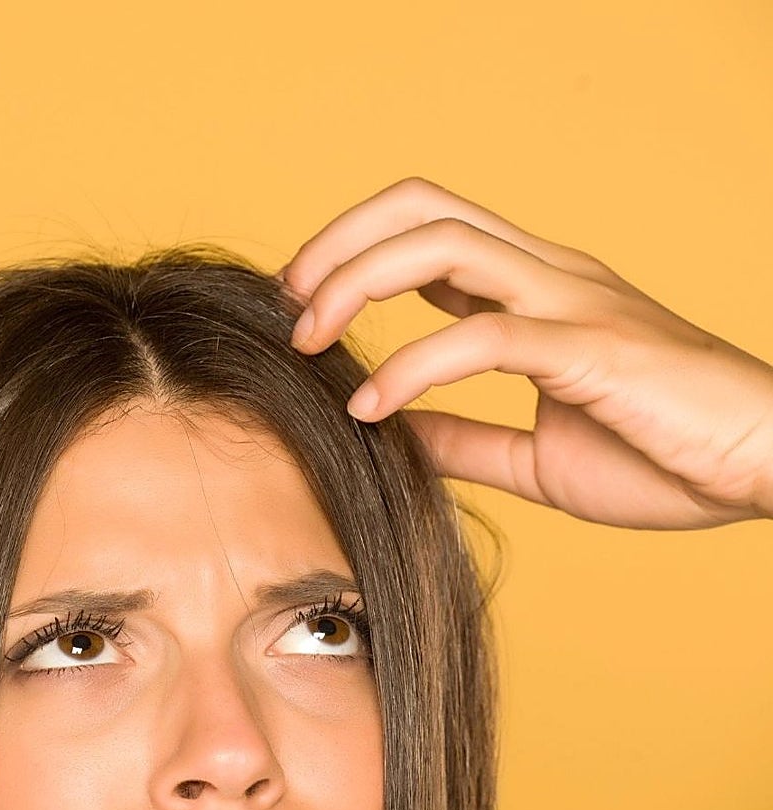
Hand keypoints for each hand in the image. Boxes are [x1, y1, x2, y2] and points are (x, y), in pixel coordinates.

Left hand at [279, 177, 772, 529]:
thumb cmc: (667, 455)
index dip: (355, 250)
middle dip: (340, 242)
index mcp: (537, 289)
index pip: (429, 228)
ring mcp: (572, 301)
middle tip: (290, 302)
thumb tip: (393, 434)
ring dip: (357, 283)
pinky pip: (483, 337)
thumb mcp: (537, 456)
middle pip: (423, 206)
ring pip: (443, 246)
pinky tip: (371, 407)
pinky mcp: (591, 347)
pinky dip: (411, 367)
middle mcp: (550, 274)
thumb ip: (465, 440)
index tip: (305, 301)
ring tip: (309, 341)